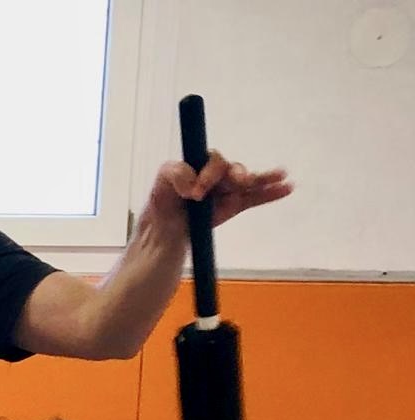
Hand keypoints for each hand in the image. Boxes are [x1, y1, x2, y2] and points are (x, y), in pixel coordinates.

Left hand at [144, 150, 292, 235]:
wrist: (166, 232)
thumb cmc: (162, 205)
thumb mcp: (159, 187)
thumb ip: (174, 175)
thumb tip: (193, 186)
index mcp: (197, 165)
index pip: (209, 160)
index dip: (208, 173)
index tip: (197, 193)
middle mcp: (214, 173)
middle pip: (230, 168)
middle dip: (230, 177)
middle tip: (223, 192)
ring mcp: (226, 189)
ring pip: (246, 180)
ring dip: (261, 178)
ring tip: (279, 175)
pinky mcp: (235, 204)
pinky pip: (255, 196)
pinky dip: (271, 192)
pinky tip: (287, 188)